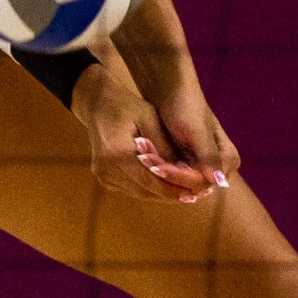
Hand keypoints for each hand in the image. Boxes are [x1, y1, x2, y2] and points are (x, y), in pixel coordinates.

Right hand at [73, 53, 232, 203]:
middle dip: (174, 193)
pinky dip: (151, 188)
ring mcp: (103, 175)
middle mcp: (107, 169)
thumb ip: (166, 148)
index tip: (199, 189)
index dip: (177, 187)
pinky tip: (168, 185)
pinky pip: (133, 189)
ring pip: (141, 193)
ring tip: (188, 191)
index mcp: (117, 154)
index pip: (153, 181)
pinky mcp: (104, 178)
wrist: (98, 104)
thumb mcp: (150, 120)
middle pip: (148, 191)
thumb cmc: (127, 107)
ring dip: (164, 193)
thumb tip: (188, 173)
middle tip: (198, 193)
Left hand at [147, 80, 240, 195]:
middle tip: (147, 164)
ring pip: (183, 184)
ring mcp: (204, 167)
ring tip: (144, 160)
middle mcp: (220, 167)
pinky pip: (176, 178)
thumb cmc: (186, 105)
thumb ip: (208, 155)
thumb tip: (219, 182)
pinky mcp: (189, 166)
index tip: (159, 167)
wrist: (170, 91)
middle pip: (194, 186)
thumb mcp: (196, 130)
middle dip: (170, 176)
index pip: (205, 181)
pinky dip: (161, 170)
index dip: (182, 177)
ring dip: (163, 174)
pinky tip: (147, 161)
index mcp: (229, 158)